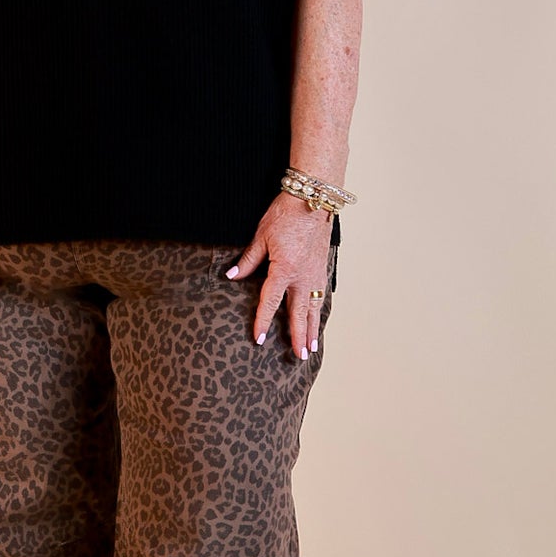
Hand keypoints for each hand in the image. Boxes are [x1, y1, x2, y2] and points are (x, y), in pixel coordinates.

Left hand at [226, 195, 332, 356]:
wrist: (312, 199)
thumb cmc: (285, 215)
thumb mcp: (261, 237)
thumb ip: (248, 260)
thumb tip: (232, 276)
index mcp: (284, 270)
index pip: (270, 303)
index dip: (263, 322)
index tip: (260, 339)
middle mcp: (302, 276)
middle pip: (299, 313)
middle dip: (298, 336)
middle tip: (298, 356)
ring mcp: (315, 273)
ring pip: (313, 308)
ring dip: (312, 329)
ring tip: (312, 347)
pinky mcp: (322, 267)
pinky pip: (321, 295)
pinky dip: (319, 310)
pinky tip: (317, 319)